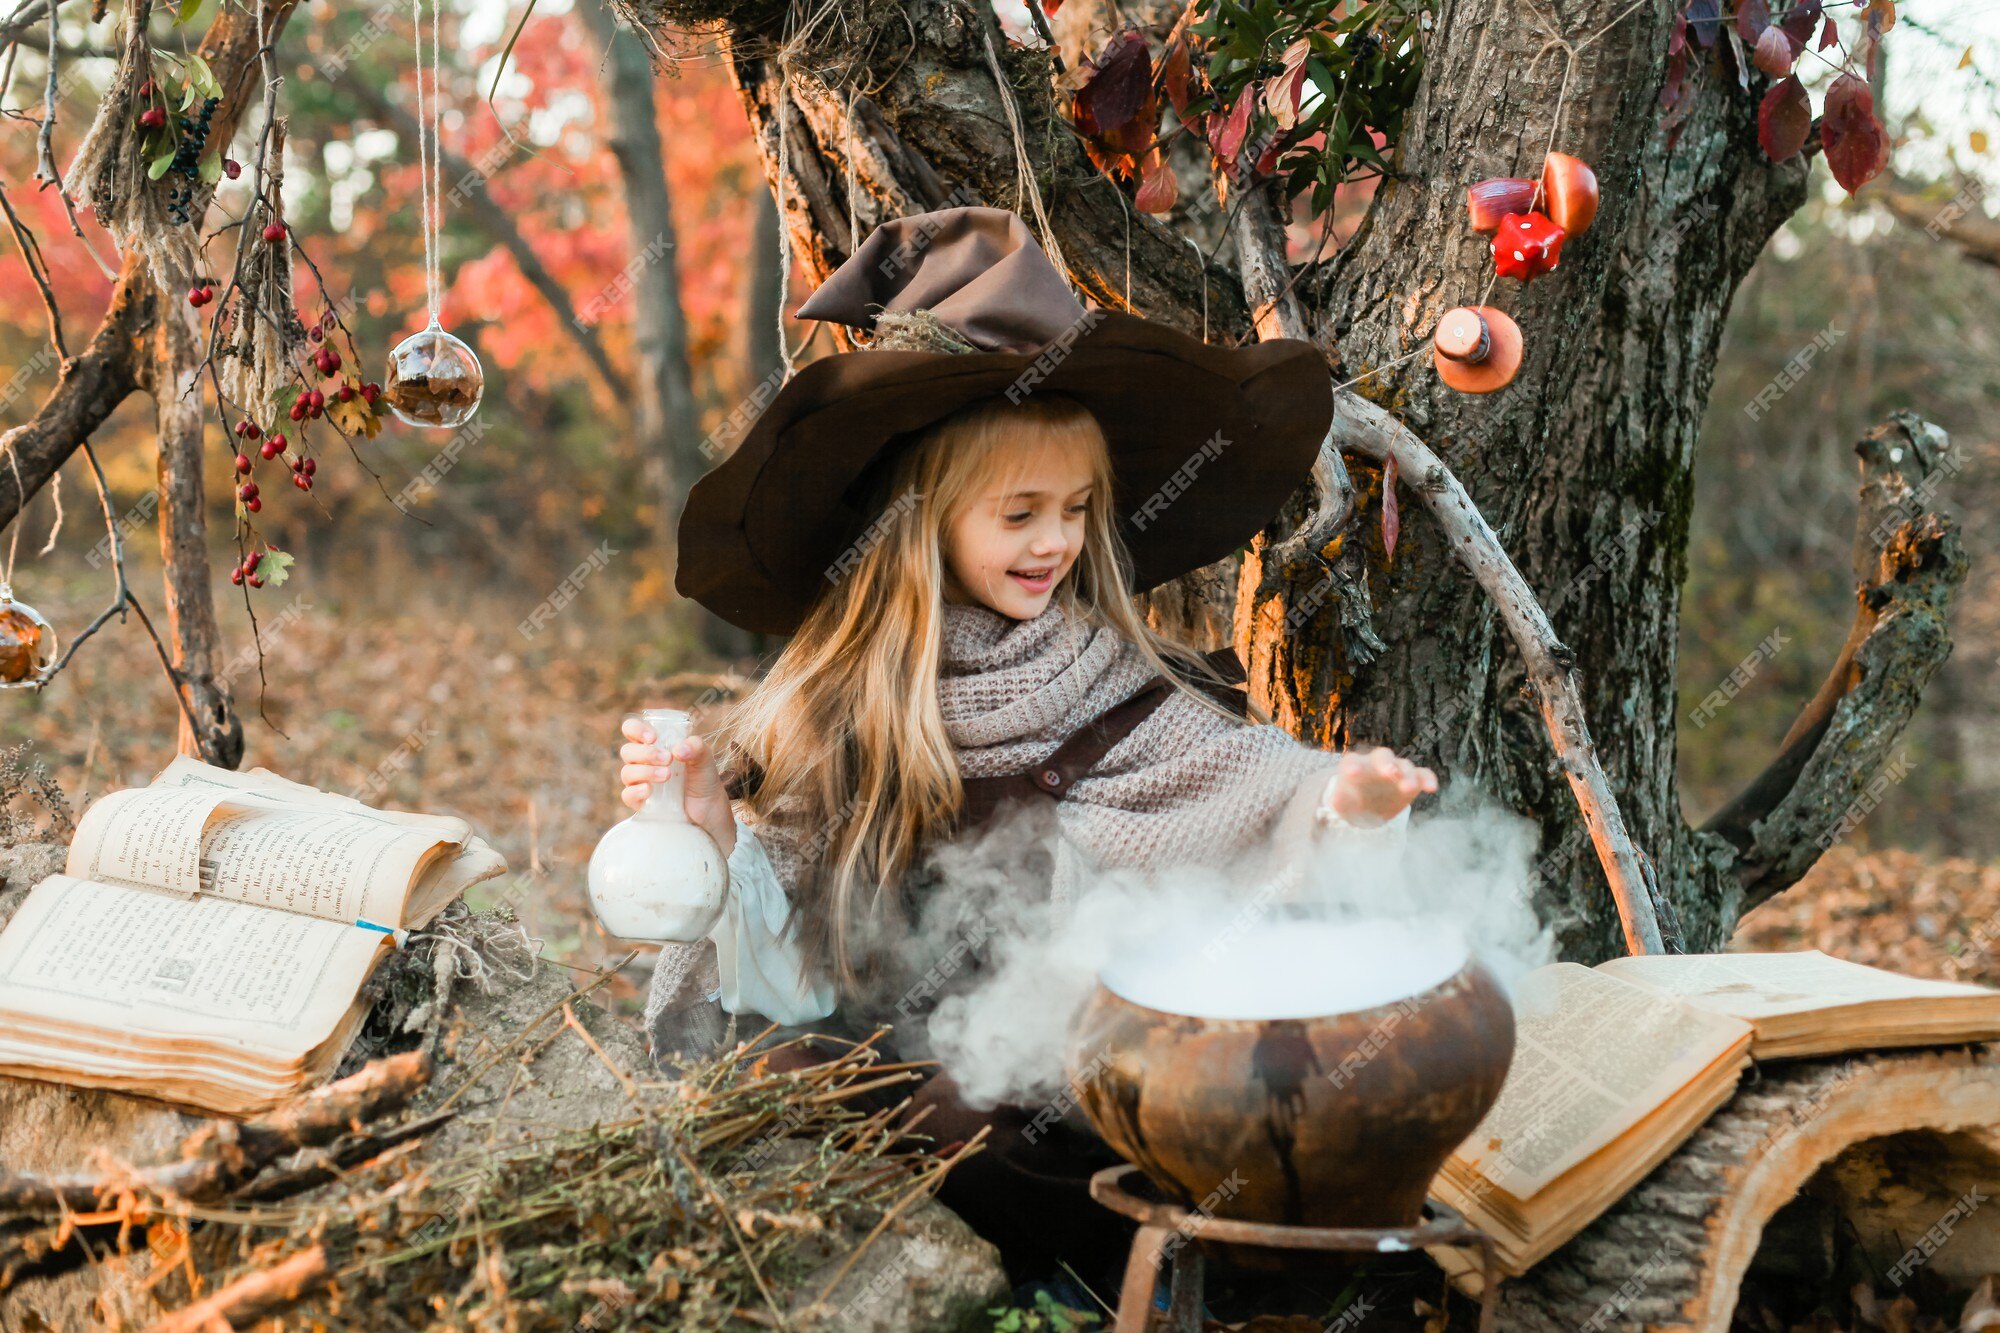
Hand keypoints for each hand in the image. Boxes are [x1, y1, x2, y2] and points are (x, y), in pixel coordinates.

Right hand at [619, 716, 736, 856]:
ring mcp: (641, 783)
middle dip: (646, 753)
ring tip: (667, 776)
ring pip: (627, 772)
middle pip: (627, 751)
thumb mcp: (706, 760)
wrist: (711, 812)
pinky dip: (635, 791)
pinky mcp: (642, 803)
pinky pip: (627, 795)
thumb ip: (696, 747)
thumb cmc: (705, 781)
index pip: (632, 730)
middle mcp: (644, 763)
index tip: (653, 737)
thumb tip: (678, 749)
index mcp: (655, 746)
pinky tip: (649, 791)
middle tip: (668, 759)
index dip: (636, 729)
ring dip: (645, 771)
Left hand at [1325, 746, 1436, 827]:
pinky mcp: (1412, 779)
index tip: (1352, 774)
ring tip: (1409, 787)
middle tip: (1390, 773)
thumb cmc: (1352, 802)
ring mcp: (1396, 769)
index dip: (1353, 765)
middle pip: (1382, 756)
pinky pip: (1422, 774)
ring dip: (1407, 775)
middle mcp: (1376, 763)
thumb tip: (1335, 802)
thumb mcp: (1343, 804)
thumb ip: (1339, 800)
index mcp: (1355, 765)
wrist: (1368, 808)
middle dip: (1387, 764)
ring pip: (1404, 765)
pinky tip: (1431, 788)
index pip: (1353, 760)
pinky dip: (1427, 778)